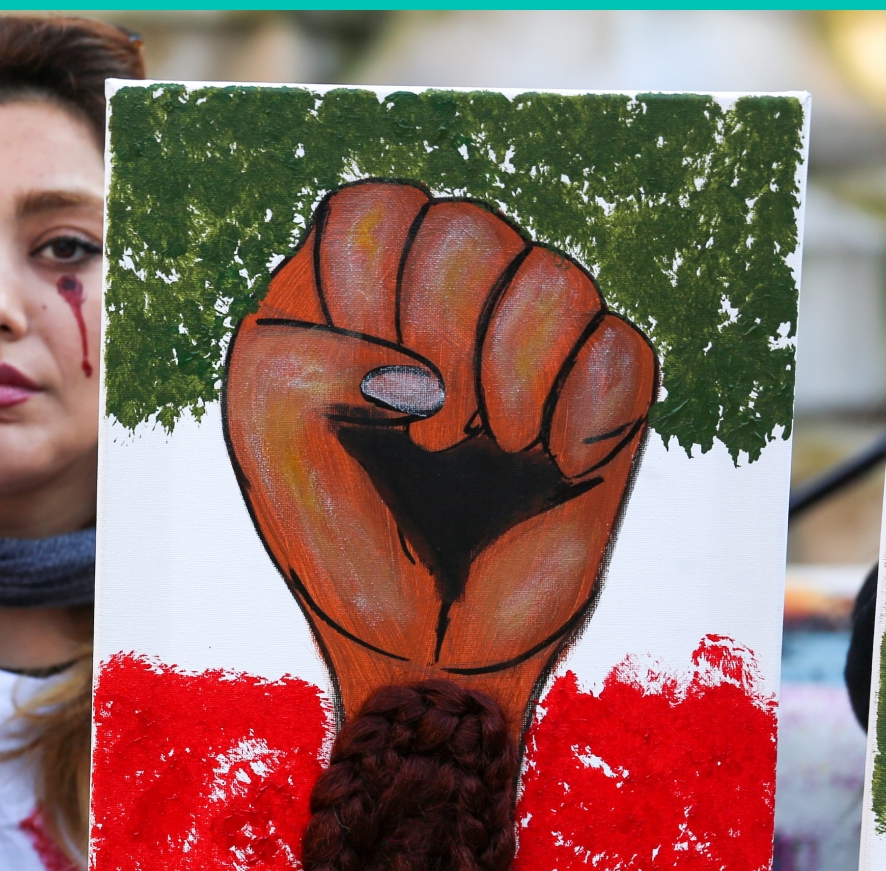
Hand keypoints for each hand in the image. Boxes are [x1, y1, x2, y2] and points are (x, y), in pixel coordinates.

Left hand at [224, 181, 653, 725]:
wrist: (416, 644)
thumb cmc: (334, 533)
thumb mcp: (265, 440)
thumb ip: (292, 360)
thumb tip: (415, 371)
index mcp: (359, 294)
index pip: (375, 209)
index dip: (364, 284)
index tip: (351, 383)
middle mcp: (449, 303)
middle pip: (468, 229)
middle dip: (440, 332)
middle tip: (424, 435)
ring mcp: (533, 347)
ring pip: (555, 277)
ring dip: (509, 372)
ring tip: (479, 451)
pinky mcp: (603, 398)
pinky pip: (620, 350)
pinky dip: (578, 412)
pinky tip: (548, 466)